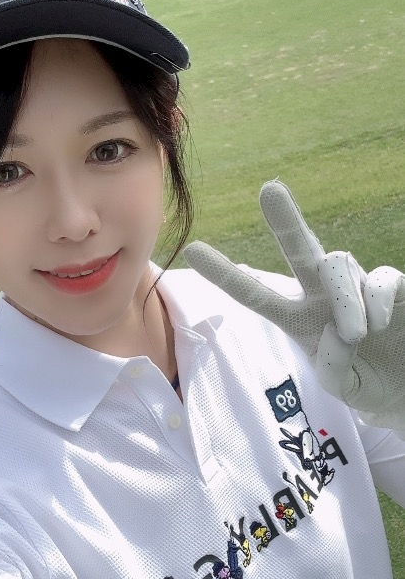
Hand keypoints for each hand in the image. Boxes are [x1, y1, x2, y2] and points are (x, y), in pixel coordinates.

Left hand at [183, 180, 404, 429]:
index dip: (226, 274)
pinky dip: (376, 300)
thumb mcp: (343, 389)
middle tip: (270, 189)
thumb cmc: (367, 384)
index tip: (192, 250)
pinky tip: (379, 323)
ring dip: (344, 299)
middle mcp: (324, 295)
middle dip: (286, 220)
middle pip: (299, 250)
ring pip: (338, 265)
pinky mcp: (393, 286)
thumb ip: (333, 369)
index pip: (256, 294)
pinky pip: (380, 279)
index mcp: (298, 318)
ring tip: (357, 333)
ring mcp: (357, 288)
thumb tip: (339, 332)